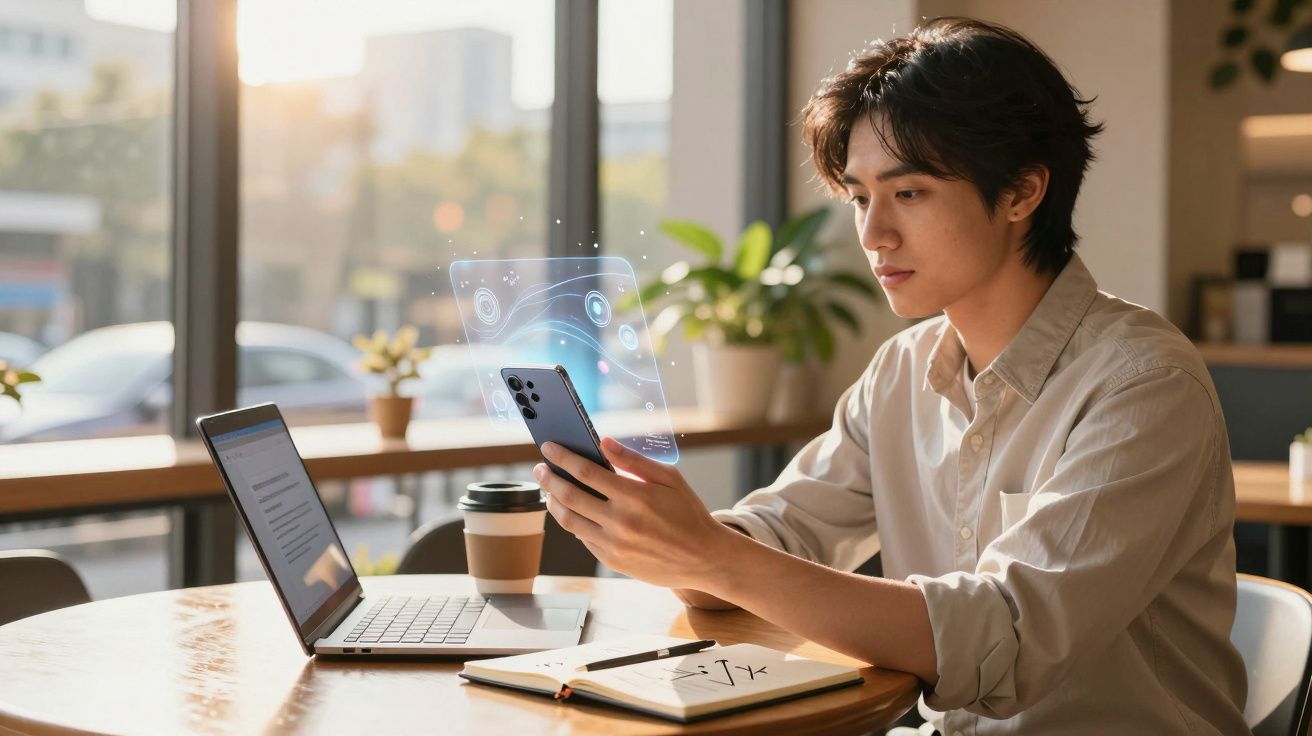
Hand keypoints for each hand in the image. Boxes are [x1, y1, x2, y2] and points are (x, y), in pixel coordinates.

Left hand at [535, 437, 738, 590]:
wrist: (703, 558)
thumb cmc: (688, 513)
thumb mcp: (669, 479)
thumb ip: (634, 461)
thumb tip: (604, 442)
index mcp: (634, 497)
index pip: (586, 472)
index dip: (563, 458)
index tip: (549, 447)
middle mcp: (620, 522)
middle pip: (570, 496)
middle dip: (549, 479)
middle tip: (540, 468)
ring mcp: (614, 544)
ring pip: (569, 521)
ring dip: (553, 503)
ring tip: (549, 490)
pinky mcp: (612, 561)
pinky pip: (583, 539)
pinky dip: (573, 522)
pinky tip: (573, 512)